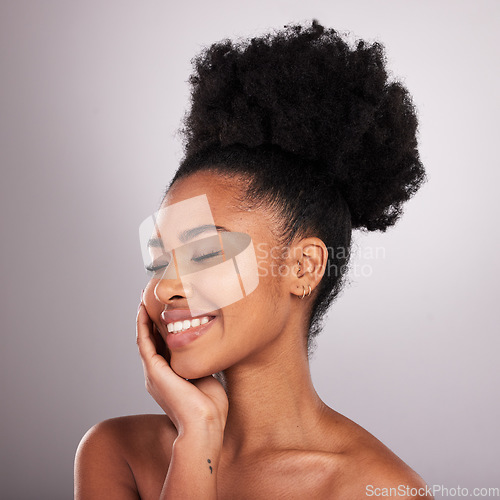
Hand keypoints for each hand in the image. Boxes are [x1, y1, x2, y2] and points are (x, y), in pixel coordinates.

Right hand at [136, 299, 228, 436]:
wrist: (205, 424)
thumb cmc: (210, 406)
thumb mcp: (206, 375)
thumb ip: (201, 360)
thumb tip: (208, 344)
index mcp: (169, 377)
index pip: (162, 346)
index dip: (161, 328)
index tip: (164, 310)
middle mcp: (157, 374)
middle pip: (151, 340)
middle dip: (150, 320)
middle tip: (149, 299)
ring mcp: (153, 373)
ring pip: (144, 339)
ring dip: (142, 319)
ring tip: (143, 300)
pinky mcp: (154, 371)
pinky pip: (144, 343)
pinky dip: (142, 326)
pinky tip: (143, 311)